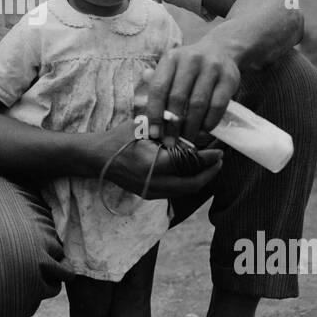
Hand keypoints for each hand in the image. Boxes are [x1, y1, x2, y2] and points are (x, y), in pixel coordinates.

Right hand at [93, 123, 222, 198]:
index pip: (188, 163)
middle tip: (220, 161)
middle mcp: (154, 182)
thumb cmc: (118, 138)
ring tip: (210, 166)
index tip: (220, 151)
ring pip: (185, 190)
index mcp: (153, 163)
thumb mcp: (141, 125)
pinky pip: (176, 191)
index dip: (207, 159)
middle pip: (192, 184)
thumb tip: (191, 122)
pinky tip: (192, 171)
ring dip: (200, 179)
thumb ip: (166, 123)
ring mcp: (151, 191)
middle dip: (209, 173)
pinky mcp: (149, 194)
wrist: (96, 158)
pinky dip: (188, 182)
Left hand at [137, 35, 240, 142]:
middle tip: (171, 142)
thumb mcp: (171, 69)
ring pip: (198, 104)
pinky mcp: (229, 78)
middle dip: (172, 124)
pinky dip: (209, 122)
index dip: (154, 112)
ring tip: (186, 140)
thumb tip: (142, 110)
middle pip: (178, 97)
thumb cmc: (189, 67)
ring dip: (191, 127)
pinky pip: (217, 106)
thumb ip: (156, 86)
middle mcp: (191, 60)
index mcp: (171, 58)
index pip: (158, 88)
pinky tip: (203, 131)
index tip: (154, 133)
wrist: (221, 50)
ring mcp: (212, 67)